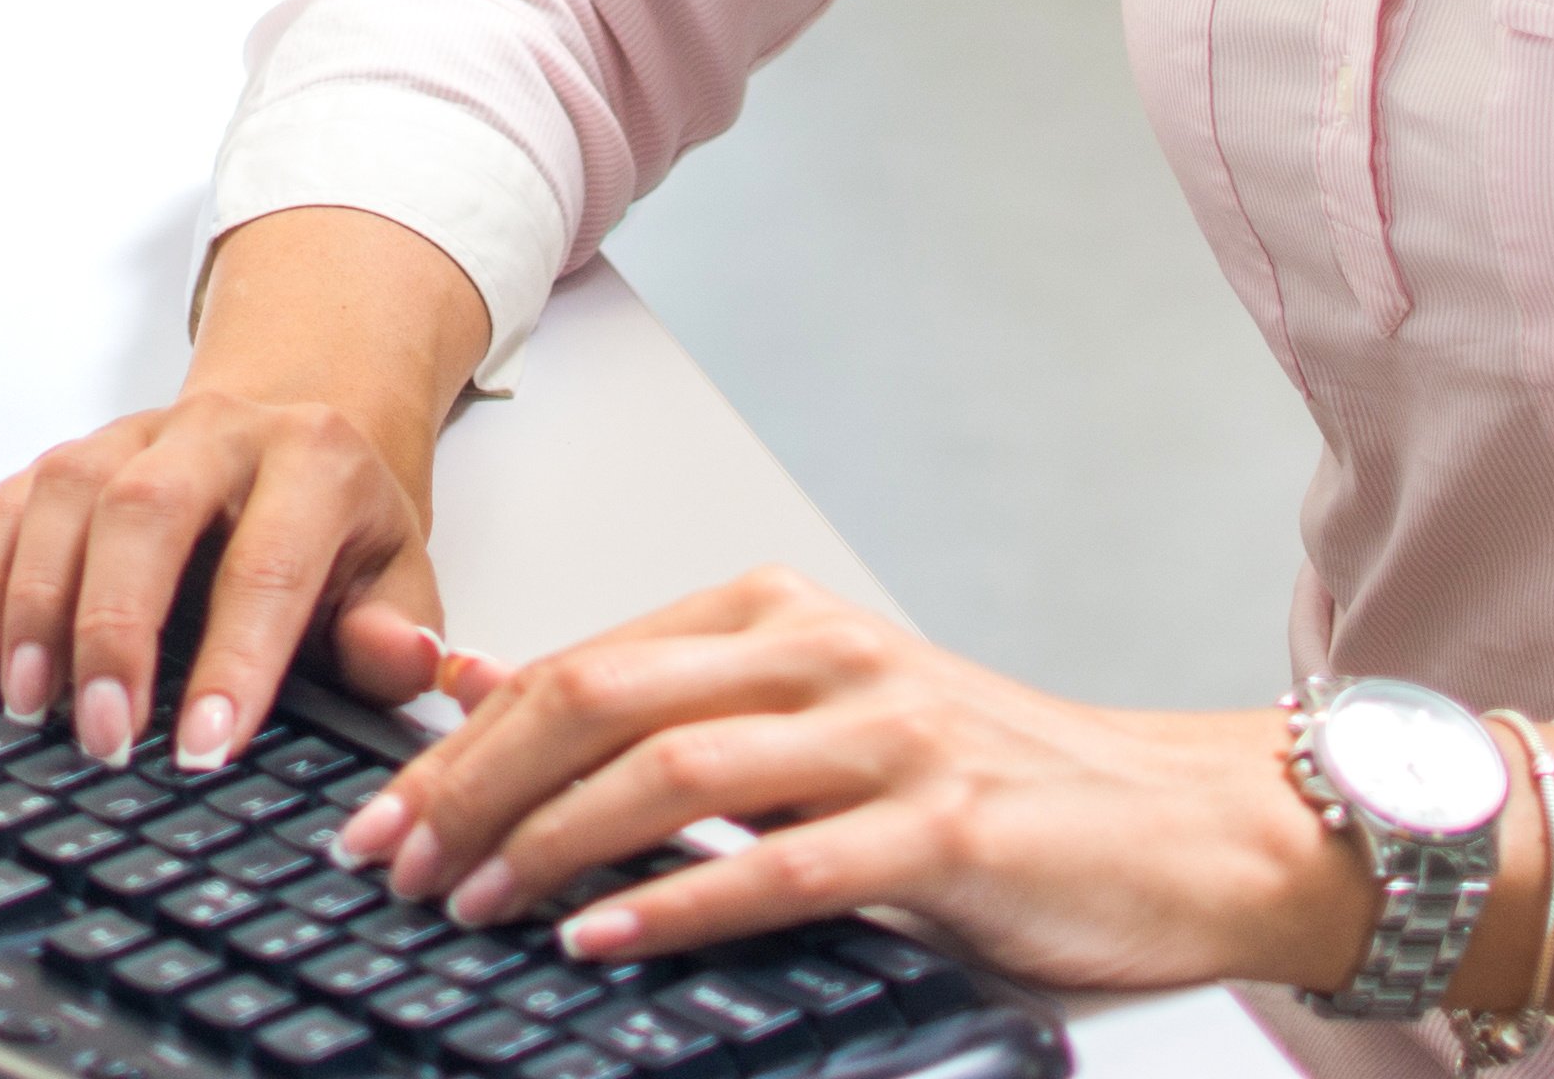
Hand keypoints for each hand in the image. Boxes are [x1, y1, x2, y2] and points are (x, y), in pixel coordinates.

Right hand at [0, 207, 486, 772]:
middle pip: (148, 510)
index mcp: (316, 459)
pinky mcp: (69, 456)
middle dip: (115, 627)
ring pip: (66, 495)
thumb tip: (403, 660)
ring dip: (36, 605)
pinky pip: (6, 502)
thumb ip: (396, 632)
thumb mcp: (397, 577)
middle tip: (104, 736)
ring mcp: (132, 435)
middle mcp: (218, 431)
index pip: (270, 561)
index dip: (236, 659)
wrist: (300, 433)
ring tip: (27, 706)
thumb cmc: (342, 531)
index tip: (204, 748)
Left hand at [324, 573, 1361, 1001]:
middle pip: (603, 698)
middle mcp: (822, 653)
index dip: (463, 742)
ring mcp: (885, 733)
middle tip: (395, 861)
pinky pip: (782, 862)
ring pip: (676, 767)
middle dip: (476, 785)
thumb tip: (479, 683)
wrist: (1173, 825)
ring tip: (474, 902)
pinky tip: (607, 938)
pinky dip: (678, 902)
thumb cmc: (985, 781)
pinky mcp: (943, 826)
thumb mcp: (802, 719)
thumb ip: (654, 702)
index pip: (581, 662)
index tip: (381, 813)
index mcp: (775, 615)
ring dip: (554, 841)